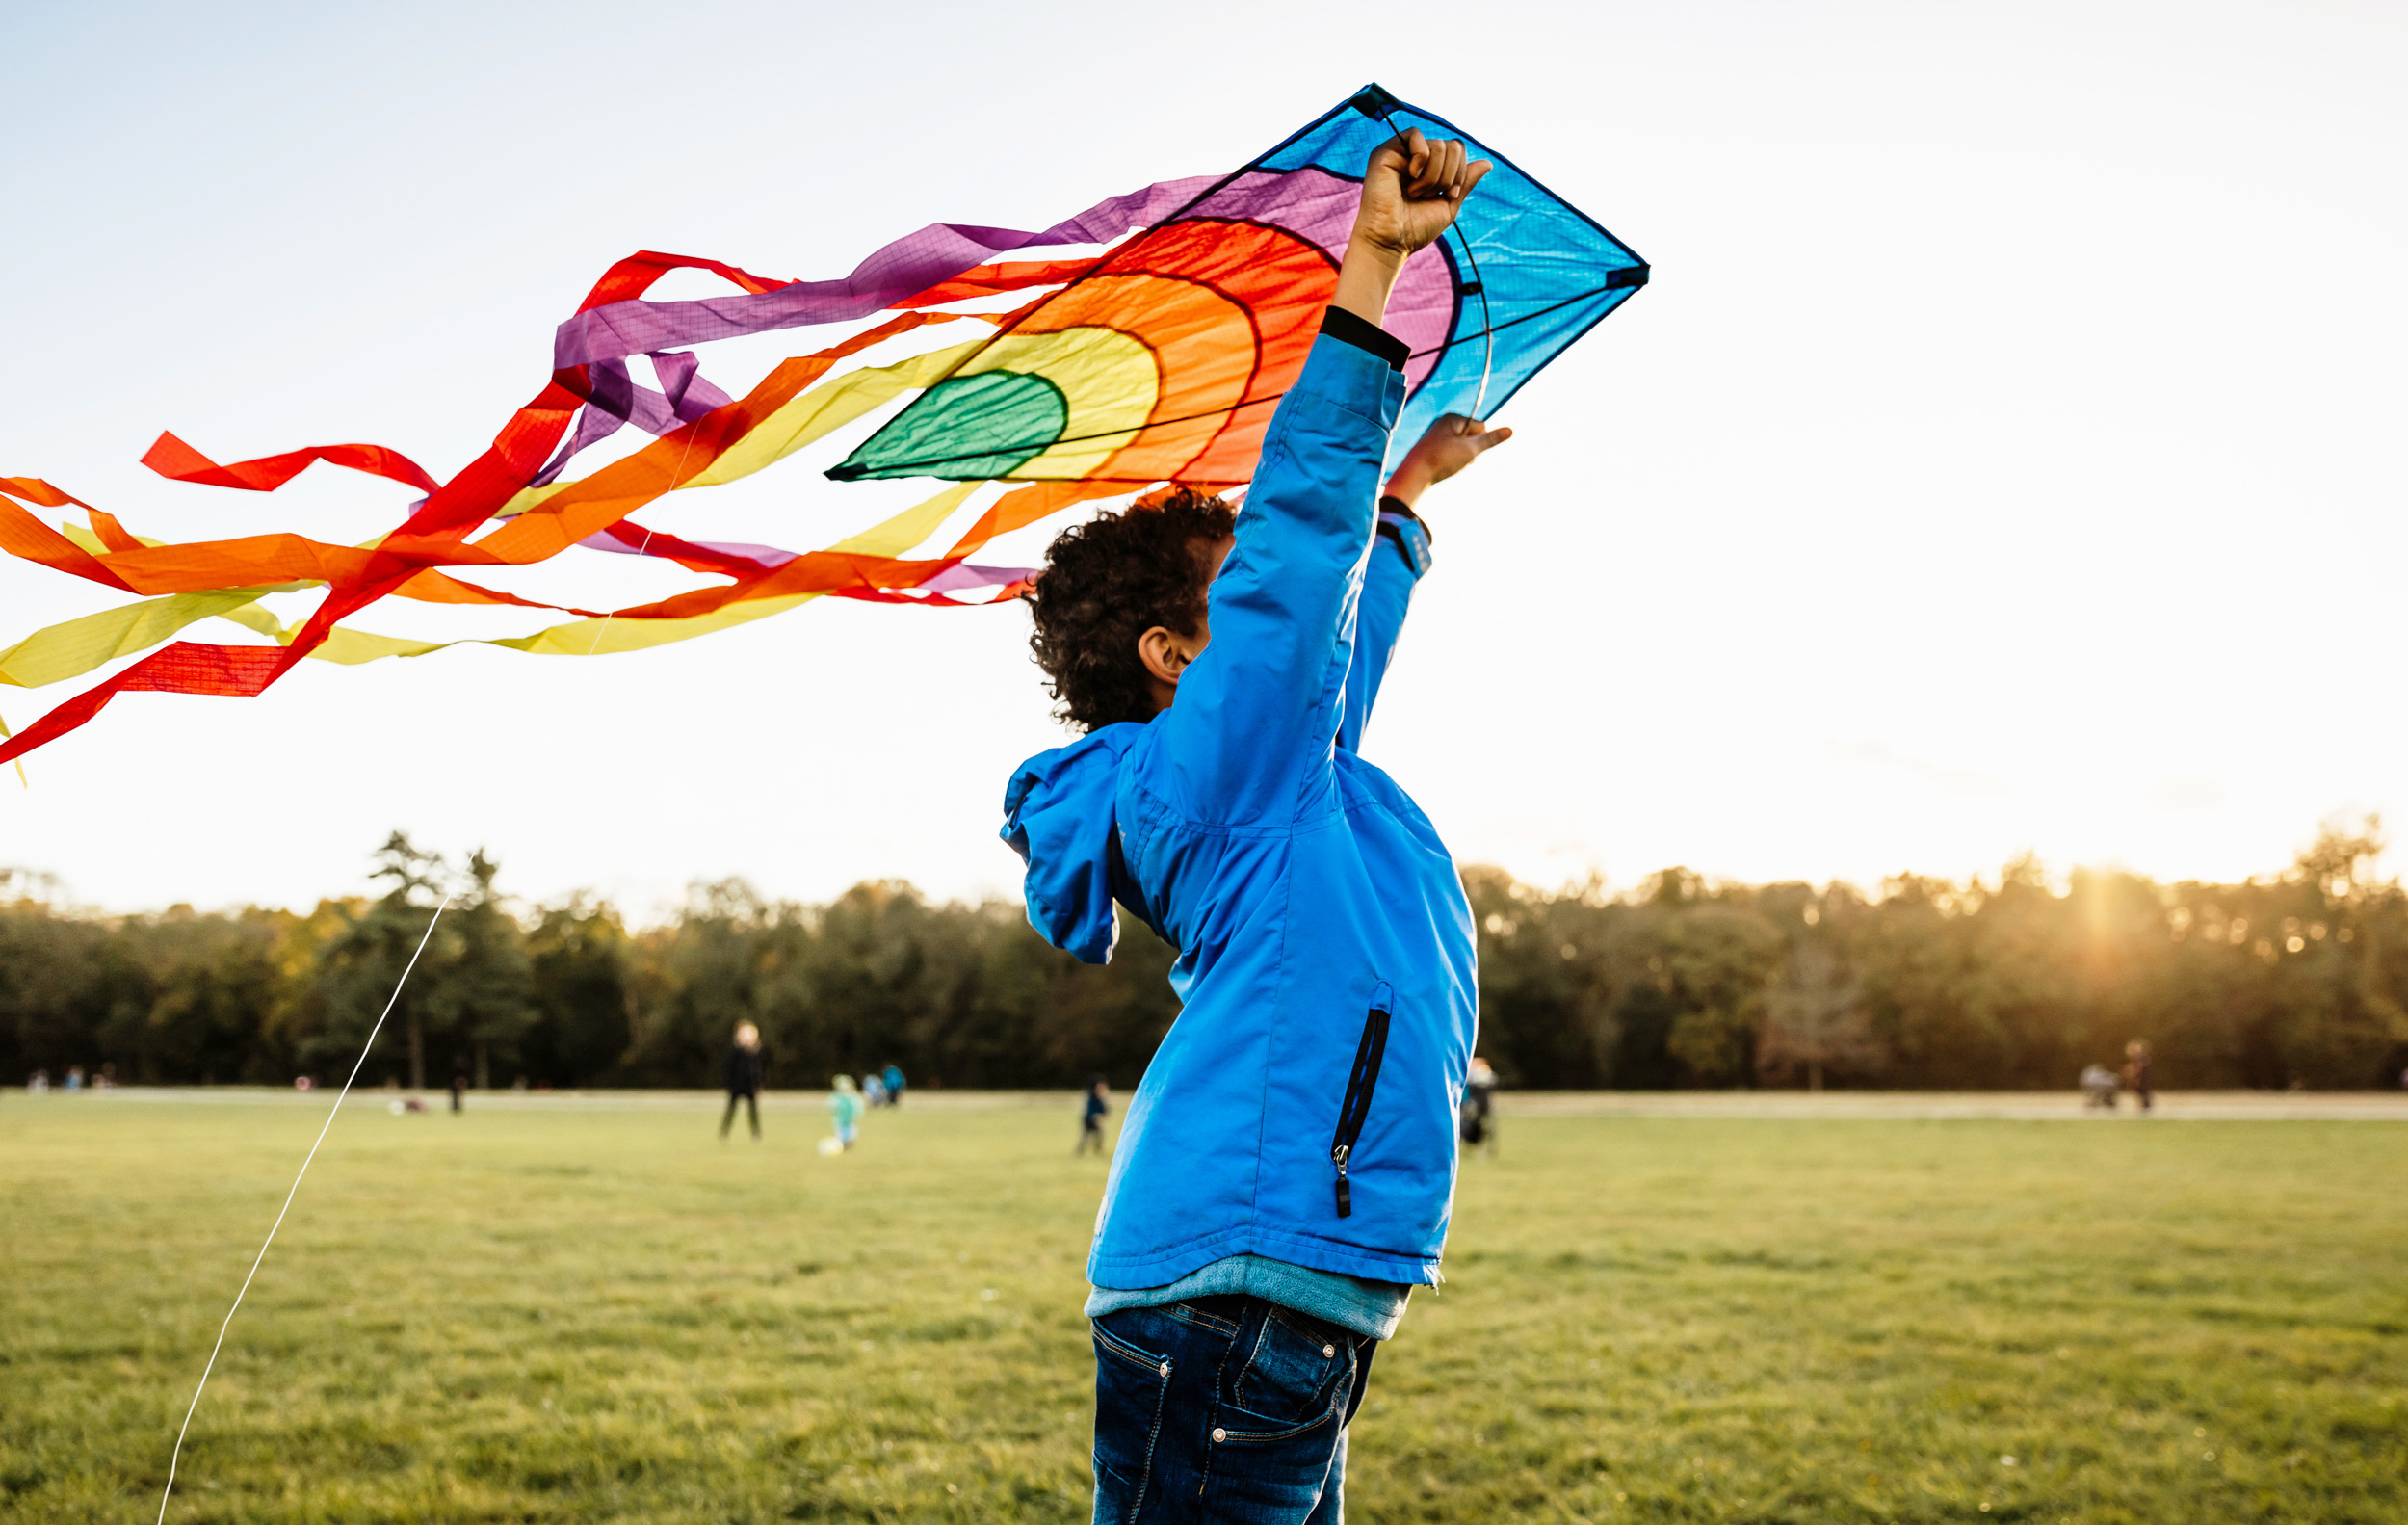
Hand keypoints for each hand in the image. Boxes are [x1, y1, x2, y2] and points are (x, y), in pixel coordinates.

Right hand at [1330, 130, 1491, 328]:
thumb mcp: (1448, 205)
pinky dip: (1421, 160)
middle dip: (1450, 175)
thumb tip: (1488, 162)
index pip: (1458, 149)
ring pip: (1439, 145)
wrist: (1390, 242)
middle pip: (1453, 146)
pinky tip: (1410, 179)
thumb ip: (1465, 183)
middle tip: (1430, 195)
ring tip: (1416, 193)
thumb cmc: (1415, 229)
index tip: (1449, 195)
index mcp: (1428, 167)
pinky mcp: (1386, 152)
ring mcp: (1400, 153)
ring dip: (1434, 176)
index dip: (1461, 172)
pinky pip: (1417, 136)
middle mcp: (1414, 157)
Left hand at [1384, 413, 1513, 507]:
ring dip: (1462, 459)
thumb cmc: (1442, 459)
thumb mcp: (1470, 450)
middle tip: (1456, 460)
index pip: (1481, 426)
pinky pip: (1450, 454)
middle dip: (1470, 452)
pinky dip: (1450, 463)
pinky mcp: (1431, 448)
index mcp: (1452, 418)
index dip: (1480, 442)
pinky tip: (1442, 469)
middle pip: (1470, 438)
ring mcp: (1436, 436)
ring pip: (1461, 448)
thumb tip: (1511, 430)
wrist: (1413, 474)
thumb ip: (1491, 440)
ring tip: (1448, 466)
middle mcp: (1443, 423)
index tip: (1467, 451)